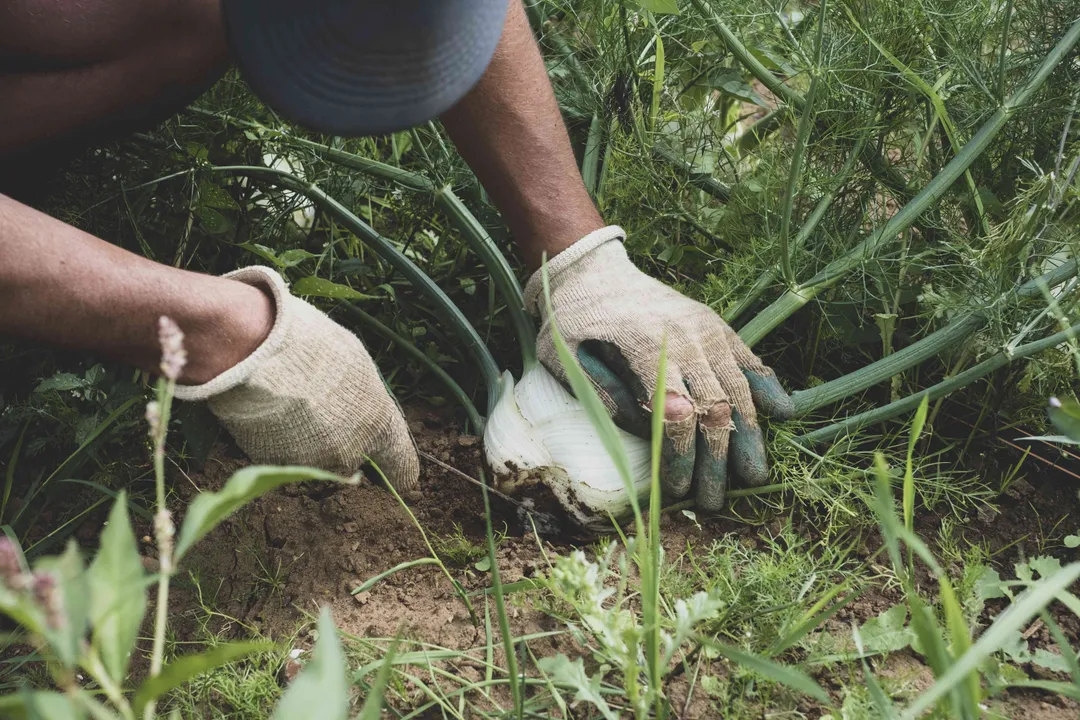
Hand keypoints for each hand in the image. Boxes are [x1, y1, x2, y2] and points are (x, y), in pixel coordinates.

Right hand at [174, 266, 419, 492]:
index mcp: (378, 427)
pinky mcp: (274, 466)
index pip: (402, 468)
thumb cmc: (311, 346)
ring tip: (292, 406)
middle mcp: (349, 454)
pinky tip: (270, 412)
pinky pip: (284, 458)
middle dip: (344, 443)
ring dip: (308, 443)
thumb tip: (364, 404)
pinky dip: (278, 441)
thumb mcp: (356, 362)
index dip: (396, 465)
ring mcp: (310, 464)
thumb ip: (366, 395)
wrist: (252, 354)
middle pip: (354, 462)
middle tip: (323, 410)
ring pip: (317, 461)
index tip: (389, 462)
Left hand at [524, 227, 792, 510]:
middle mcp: (686, 336)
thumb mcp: (566, 358)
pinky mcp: (715, 324)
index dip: (681, 457)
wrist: (590, 267)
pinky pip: (748, 358)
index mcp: (645, 344)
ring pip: (738, 388)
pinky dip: (768, 386)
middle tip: (714, 501)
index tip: (678, 490)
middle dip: (716, 462)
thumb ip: (605, 395)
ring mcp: (706, 328)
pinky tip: (784, 414)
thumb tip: (650, 430)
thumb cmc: (571, 318)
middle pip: (714, 408)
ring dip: (747, 437)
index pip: (676, 413)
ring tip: (753, 477)